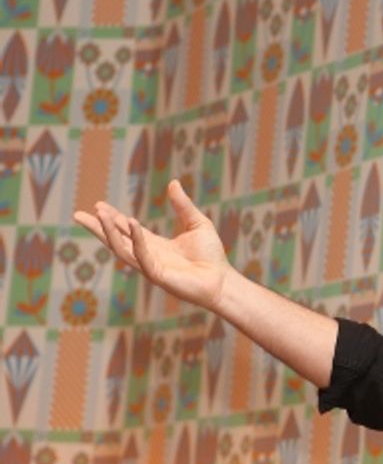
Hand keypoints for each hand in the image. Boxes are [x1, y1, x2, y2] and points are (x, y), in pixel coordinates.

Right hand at [73, 179, 231, 311]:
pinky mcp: (157, 275)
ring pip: (122, 249)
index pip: (127, 230)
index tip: (97, 205)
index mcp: (154, 245)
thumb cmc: (211, 255)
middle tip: (79, 215)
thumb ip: (183, 205)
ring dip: (109, 232)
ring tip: (98, 215)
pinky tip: (130, 223)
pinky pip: (141, 256)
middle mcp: (148, 255)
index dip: (112, 218)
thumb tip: (173, 182)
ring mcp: (150, 266)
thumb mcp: (197, 223)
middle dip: (98, 228)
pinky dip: (135, 240)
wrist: (222, 280)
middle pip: (116, 240)